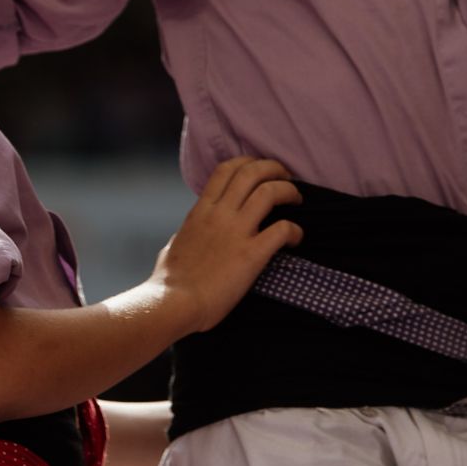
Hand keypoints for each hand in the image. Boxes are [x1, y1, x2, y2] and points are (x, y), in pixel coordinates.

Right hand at [151, 157, 302, 335]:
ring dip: (288, 191)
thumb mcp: (176, 244)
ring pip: (269, 192)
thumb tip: (188, 233)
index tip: (260, 169)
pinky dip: (294, 230)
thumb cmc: (169, 281)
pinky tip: (296, 238)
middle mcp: (220, 214)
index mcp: (201, 210)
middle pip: (252, 172)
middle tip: (285, 177)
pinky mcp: (252, 254)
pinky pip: (282, 229)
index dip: (248, 162)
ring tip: (297, 200)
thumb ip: (188, 232)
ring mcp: (236, 232)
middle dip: (273, 168)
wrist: (174, 303)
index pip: (226, 169)